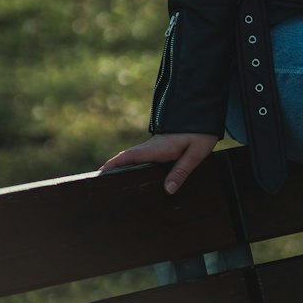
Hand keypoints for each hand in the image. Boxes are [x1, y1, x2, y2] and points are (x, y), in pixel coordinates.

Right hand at [99, 132, 219, 194]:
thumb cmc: (200, 133)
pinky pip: (141, 157)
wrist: (203, 112)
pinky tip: (134, 175)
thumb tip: (168, 190)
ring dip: (121, 167)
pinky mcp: (159, 146)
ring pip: (132, 158)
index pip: (128, 157)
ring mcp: (153, 146)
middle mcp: (150, 147)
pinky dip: (132, 165)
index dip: (113, 165)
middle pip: (126, 158)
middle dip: (111, 169)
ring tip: (113, 183)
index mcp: (156, 149)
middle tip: (100, 184)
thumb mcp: (195, 153)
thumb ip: (181, 171)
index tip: (99, 174)